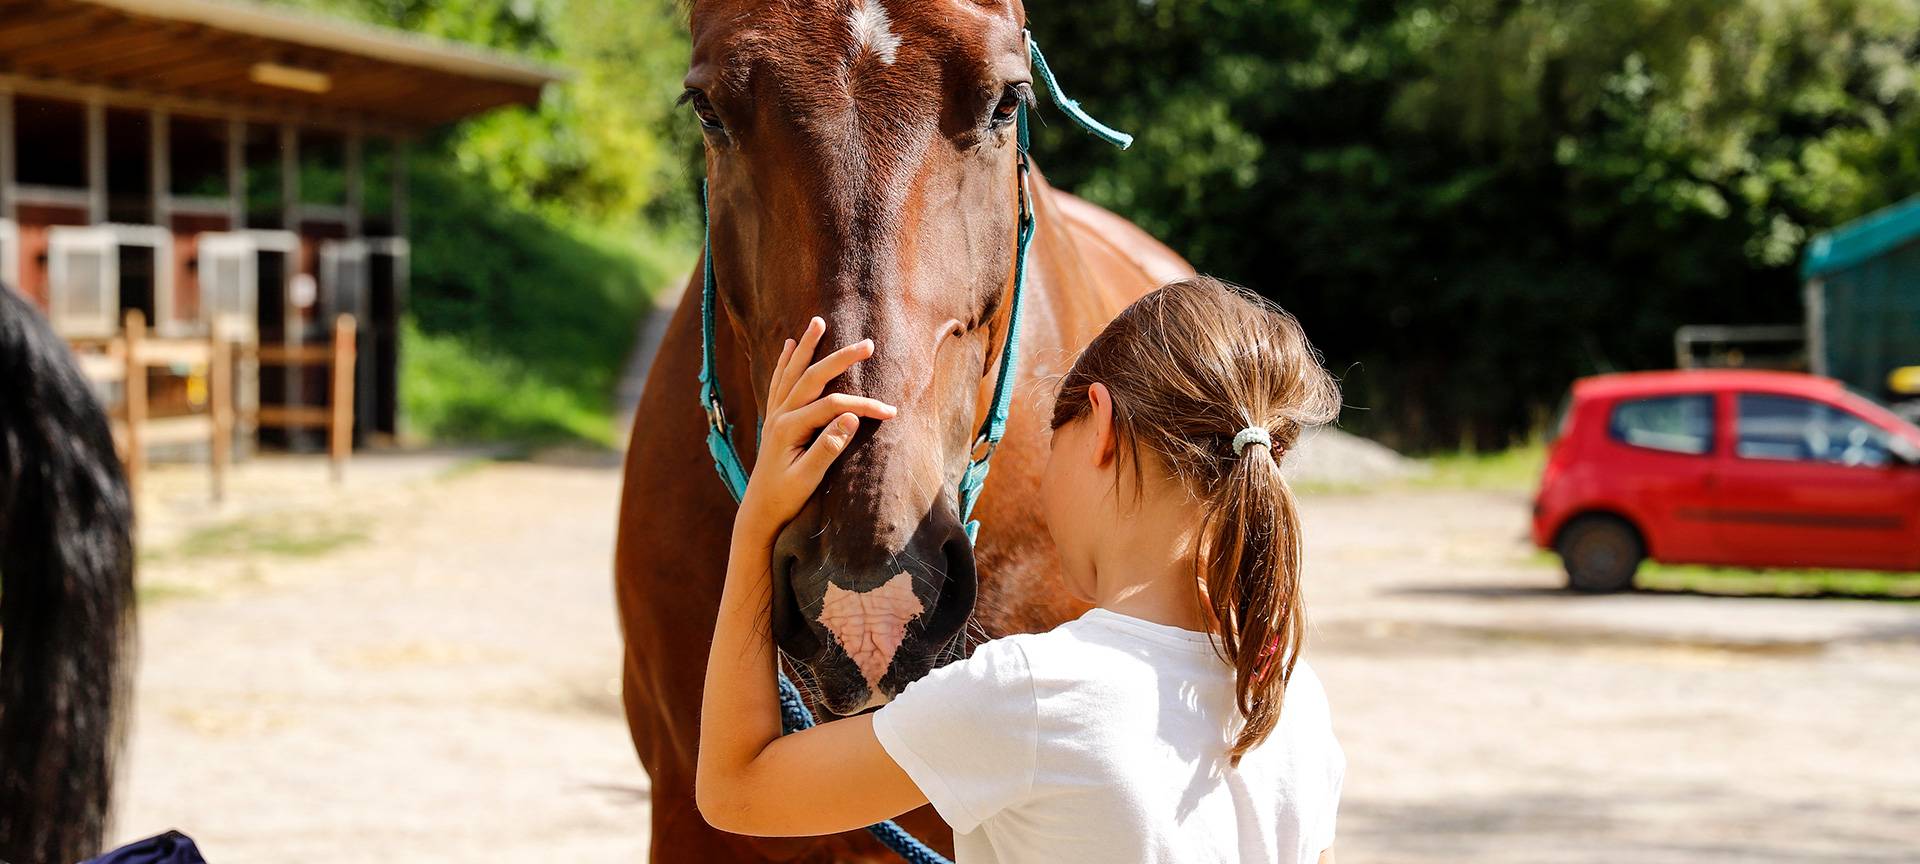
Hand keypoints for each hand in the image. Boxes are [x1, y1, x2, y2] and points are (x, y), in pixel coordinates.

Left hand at [735, 316, 897, 541]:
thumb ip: (828, 447)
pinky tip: (788, 346)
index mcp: (790, 428)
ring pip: (793, 372)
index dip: (864, 406)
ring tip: (817, 322)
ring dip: (807, 346)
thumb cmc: (786, 498)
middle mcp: (780, 415)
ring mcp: (775, 414)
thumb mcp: (809, 478)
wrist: (758, 511)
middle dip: (841, 358)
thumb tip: (851, 418)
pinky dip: (785, 362)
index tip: (891, 412)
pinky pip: (779, 382)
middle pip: (813, 377)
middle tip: (867, 344)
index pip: (834, 406)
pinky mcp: (774, 419)